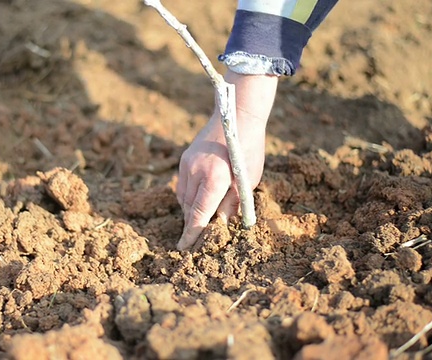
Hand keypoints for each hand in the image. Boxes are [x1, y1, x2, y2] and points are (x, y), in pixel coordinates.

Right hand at [175, 72, 277, 249]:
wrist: (236, 115)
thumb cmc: (249, 148)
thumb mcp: (248, 179)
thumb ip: (232, 203)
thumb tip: (220, 223)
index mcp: (215, 179)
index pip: (198, 215)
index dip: (192, 234)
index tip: (184, 248)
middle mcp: (196, 172)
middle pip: (188, 208)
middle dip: (193, 223)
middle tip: (203, 234)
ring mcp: (187, 164)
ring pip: (183, 198)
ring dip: (191, 209)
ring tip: (204, 215)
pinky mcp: (184, 159)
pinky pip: (182, 185)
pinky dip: (189, 195)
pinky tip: (201, 197)